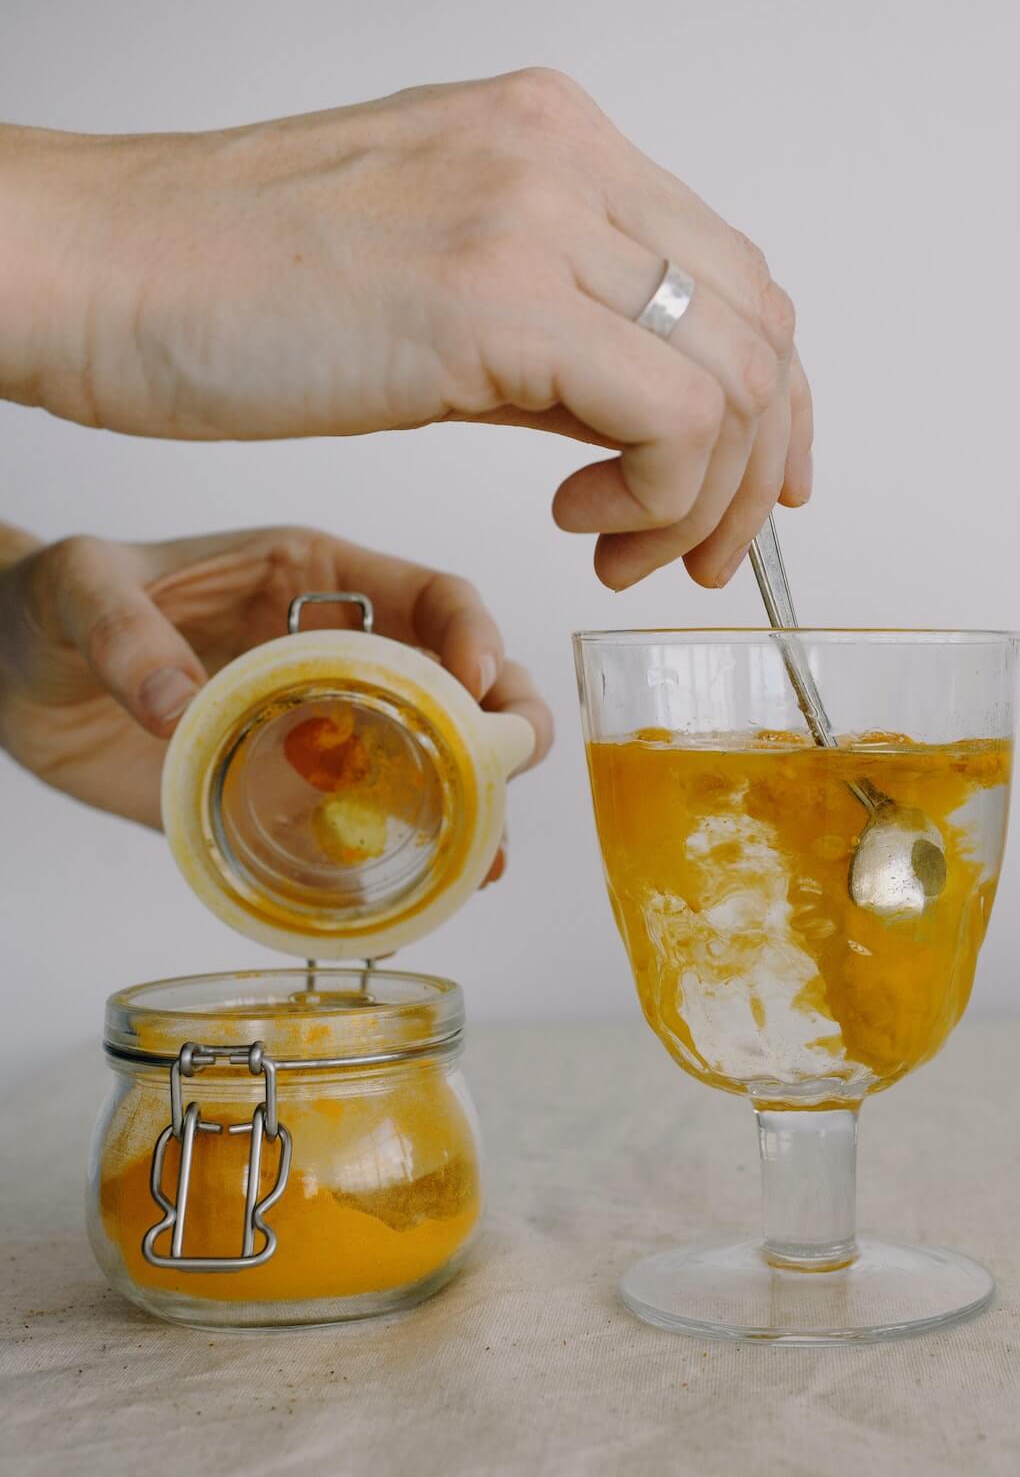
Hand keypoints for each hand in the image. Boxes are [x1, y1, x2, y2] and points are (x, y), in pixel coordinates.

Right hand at [0, 70, 812, 587]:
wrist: (96, 269)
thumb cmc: (223, 285)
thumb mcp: (432, 281)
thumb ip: (550, 331)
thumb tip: (633, 424)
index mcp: (551, 135)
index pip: (730, 271)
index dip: (768, 400)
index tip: (744, 486)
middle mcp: (563, 154)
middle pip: (757, 323)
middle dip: (755, 467)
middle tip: (689, 551)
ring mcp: (535, 214)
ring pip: (734, 375)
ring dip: (706, 498)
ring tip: (618, 548)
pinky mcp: (495, 298)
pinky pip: (672, 416)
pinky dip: (658, 495)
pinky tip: (576, 521)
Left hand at [0, 526, 552, 881]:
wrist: (9, 674)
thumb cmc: (53, 604)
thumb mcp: (83, 588)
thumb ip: (126, 633)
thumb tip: (176, 707)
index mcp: (316, 582)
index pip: (430, 596)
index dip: (471, 630)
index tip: (473, 678)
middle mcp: (339, 657)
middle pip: (462, 683)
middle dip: (504, 721)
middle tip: (512, 763)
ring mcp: (320, 734)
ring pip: (431, 766)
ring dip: (476, 808)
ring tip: (489, 858)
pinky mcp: (283, 799)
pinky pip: (362, 832)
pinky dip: (406, 861)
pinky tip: (435, 894)